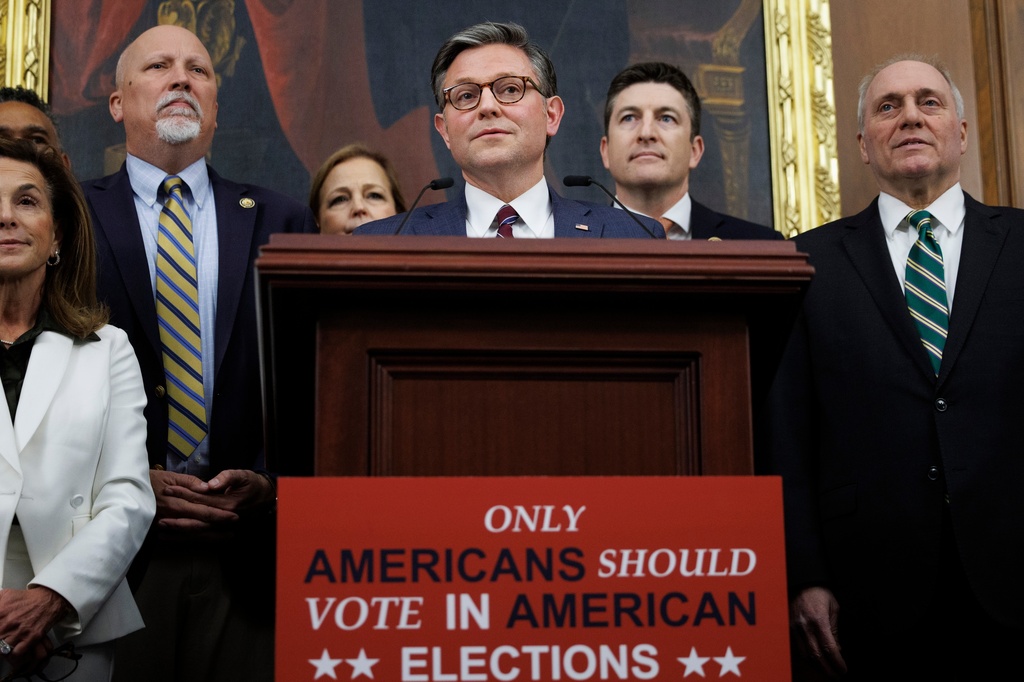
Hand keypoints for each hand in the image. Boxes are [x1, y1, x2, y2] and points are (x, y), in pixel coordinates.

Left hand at [0, 587, 66, 674]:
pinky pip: (17, 652)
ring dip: (3, 648)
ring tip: (4, 646)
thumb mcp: (6, 594)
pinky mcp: (31, 637)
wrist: (48, 600)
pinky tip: (13, 649)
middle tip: (1, 639)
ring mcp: (20, 631)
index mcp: (0, 612)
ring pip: (3, 648)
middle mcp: (9, 623)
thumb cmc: (27, 599)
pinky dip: (13, 653)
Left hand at [156, 469, 273, 533]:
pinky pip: (200, 538)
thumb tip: (210, 484)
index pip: (201, 499)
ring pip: (197, 532)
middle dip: (176, 516)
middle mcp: (224, 518)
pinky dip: (185, 538)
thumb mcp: (242, 476)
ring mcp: (222, 527)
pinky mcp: (220, 531)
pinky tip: (171, 537)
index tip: (169, 489)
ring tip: (160, 527)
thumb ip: (227, 478)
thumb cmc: (251, 484)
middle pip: (196, 519)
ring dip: (178, 530)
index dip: (184, 494)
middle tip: (159, 512)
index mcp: (228, 504)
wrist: (264, 498)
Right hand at [790, 586, 846, 677]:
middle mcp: (805, 626)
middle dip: (828, 670)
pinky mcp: (789, 628)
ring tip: (828, 673)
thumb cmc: (819, 592)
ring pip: (805, 655)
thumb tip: (838, 649)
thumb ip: (834, 630)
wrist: (800, 582)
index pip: (829, 648)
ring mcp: (795, 628)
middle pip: (816, 656)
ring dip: (817, 667)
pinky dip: (808, 659)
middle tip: (837, 677)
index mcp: (818, 620)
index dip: (837, 662)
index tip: (843, 670)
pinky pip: (798, 648)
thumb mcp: (833, 608)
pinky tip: (816, 662)